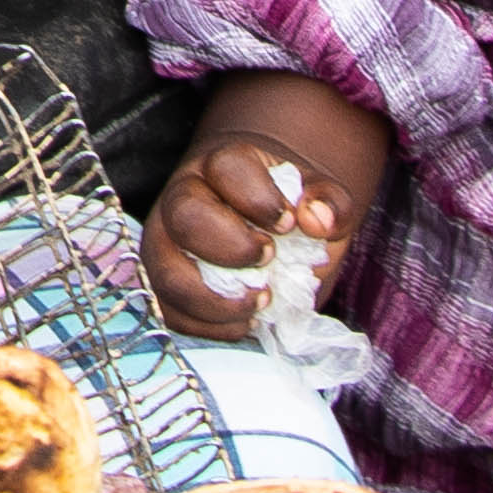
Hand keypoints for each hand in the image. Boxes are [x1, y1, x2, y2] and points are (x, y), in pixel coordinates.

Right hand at [147, 133, 354, 339]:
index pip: (226, 168)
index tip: (289, 224)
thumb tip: (317, 220)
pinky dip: (210, 327)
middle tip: (270, 260)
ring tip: (261, 301)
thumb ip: (330, 202)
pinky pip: (171, 313)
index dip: (259, 199)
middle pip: (184, 217)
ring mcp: (165, 242)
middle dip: (232, 248)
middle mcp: (183, 197)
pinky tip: (245, 322)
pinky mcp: (162, 283)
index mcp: (224, 165)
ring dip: (217, 300)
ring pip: (167, 273)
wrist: (265, 227)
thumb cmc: (290, 211)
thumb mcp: (322, 198)